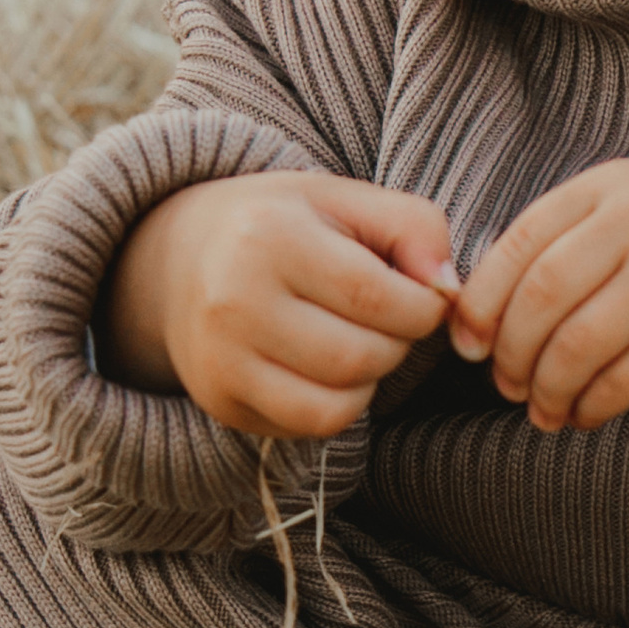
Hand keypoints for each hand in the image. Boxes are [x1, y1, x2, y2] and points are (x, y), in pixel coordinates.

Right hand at [101, 172, 457, 438]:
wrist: (180, 258)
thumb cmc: (282, 225)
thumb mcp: (344, 201)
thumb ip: (413, 225)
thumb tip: (448, 288)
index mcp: (268, 237)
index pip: (378, 297)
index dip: (423, 308)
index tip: (423, 297)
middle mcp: (233, 302)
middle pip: (360, 356)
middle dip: (398, 344)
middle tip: (391, 320)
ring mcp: (220, 360)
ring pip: (338, 405)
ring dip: (372, 379)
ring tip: (360, 341)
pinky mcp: (221, 401)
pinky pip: (310, 426)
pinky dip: (340, 404)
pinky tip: (329, 369)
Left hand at [448, 161, 628, 435]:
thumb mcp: (622, 231)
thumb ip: (556, 254)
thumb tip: (464, 319)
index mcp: (611, 186)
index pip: (521, 243)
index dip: (482, 301)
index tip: (469, 345)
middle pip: (542, 296)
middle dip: (512, 353)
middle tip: (506, 385)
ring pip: (576, 346)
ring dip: (547, 389)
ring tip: (543, 408)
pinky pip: (618, 382)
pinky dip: (589, 408)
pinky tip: (583, 415)